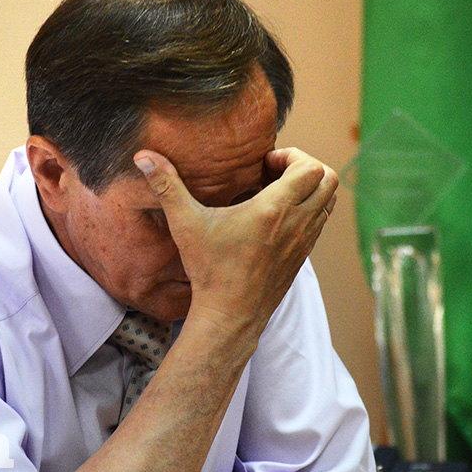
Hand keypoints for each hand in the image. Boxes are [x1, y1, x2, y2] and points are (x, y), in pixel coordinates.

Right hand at [133, 147, 337, 335]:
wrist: (230, 316)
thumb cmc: (210, 269)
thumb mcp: (185, 223)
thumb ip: (166, 185)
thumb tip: (142, 156)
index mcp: (275, 209)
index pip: (312, 169)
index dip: (293, 157)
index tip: (266, 164)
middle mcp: (298, 224)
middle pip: (329, 181)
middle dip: (307, 168)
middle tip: (276, 173)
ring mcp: (304, 243)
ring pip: (328, 203)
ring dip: (309, 190)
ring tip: (277, 193)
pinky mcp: (302, 258)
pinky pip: (319, 224)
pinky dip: (307, 212)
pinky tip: (275, 219)